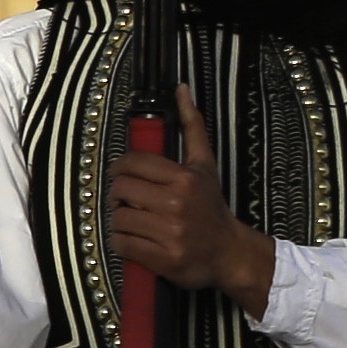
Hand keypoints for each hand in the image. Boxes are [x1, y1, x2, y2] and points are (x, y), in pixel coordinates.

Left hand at [105, 91, 274, 311]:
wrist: (228, 252)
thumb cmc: (211, 206)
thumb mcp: (204, 164)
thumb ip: (191, 127)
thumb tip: (180, 88)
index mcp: (184, 179)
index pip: (131, 164)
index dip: (122, 168)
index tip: (126, 175)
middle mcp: (176, 204)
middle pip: (120, 190)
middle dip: (121, 194)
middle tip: (132, 199)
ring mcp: (169, 233)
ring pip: (118, 217)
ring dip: (122, 219)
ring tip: (138, 220)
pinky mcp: (162, 259)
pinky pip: (121, 244)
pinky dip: (123, 242)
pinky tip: (139, 239)